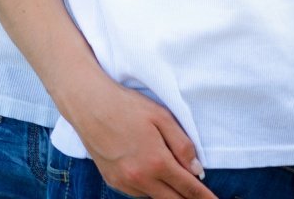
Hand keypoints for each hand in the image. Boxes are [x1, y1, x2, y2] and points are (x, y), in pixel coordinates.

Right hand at [73, 79, 215, 198]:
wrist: (88, 104)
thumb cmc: (125, 105)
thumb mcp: (160, 116)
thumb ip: (182, 144)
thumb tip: (197, 169)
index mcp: (157, 162)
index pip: (189, 189)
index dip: (205, 198)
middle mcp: (141, 179)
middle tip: (201, 198)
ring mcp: (125, 183)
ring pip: (155, 198)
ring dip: (168, 194)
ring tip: (173, 180)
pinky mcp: (112, 181)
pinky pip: (138, 193)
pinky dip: (149, 188)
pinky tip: (150, 174)